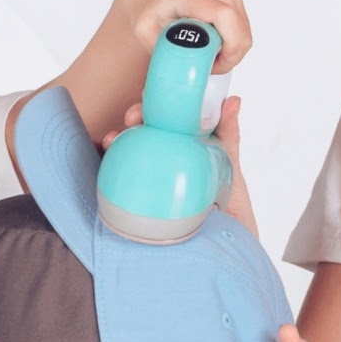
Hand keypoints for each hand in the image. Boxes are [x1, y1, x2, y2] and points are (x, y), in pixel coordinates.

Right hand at [103, 95, 256, 233]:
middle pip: (147, 131)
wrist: (227, 245)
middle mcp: (169, 158)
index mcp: (187, 146)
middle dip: (136, 118)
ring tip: (114, 138)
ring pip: (133, 151)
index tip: (148, 96)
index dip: (156, 105)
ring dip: (119, 140)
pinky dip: (113, 165)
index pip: (167, 118)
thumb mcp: (230, 164)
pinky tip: (107, 158)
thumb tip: (233, 100)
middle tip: (134, 117)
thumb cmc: (231, 206)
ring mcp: (155, 178)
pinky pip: (126, 180)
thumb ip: (228, 133)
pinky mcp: (145, 200)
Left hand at [113, 0, 253, 72]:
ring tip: (206, 53)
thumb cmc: (150, 9)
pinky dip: (231, 42)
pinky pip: (242, 29)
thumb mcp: (145, 32)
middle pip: (240, 32)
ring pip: (244, 33)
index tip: (214, 65)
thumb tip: (183, 67)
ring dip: (230, 51)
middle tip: (207, 65)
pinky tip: (212, 42)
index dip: (229, 48)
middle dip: (229, 57)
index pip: (225, 18)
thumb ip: (164, 49)